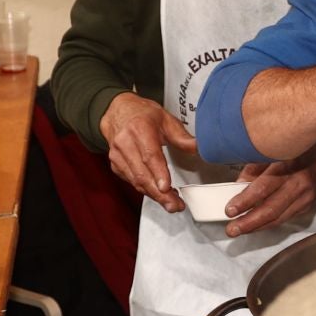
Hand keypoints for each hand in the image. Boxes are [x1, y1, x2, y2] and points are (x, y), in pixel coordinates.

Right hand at [99, 92, 196, 211]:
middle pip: (142, 173)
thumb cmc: (142, 115)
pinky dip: (146, 190)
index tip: (166, 187)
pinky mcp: (116, 165)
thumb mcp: (166, 119)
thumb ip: (182, 136)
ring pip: (136, 181)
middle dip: (159, 193)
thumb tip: (199, 148)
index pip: (149, 155)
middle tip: (175, 204)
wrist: (117, 111)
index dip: (158, 173)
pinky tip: (160, 194)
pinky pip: (131, 181)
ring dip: (154, 195)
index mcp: (139, 129)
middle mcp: (125, 143)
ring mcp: (118, 156)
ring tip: (172, 203)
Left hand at [222, 149, 315, 237]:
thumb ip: (255, 168)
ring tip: (239, 230)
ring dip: (257, 226)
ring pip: (279, 217)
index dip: (245, 201)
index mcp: (288, 164)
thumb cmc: (296, 149)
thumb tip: (237, 186)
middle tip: (232, 229)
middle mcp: (299, 182)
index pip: (264, 187)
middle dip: (249, 222)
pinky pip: (286, 216)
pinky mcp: (308, 204)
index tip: (229, 210)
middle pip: (272, 208)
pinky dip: (269, 222)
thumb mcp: (273, 150)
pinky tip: (256, 225)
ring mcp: (306, 196)